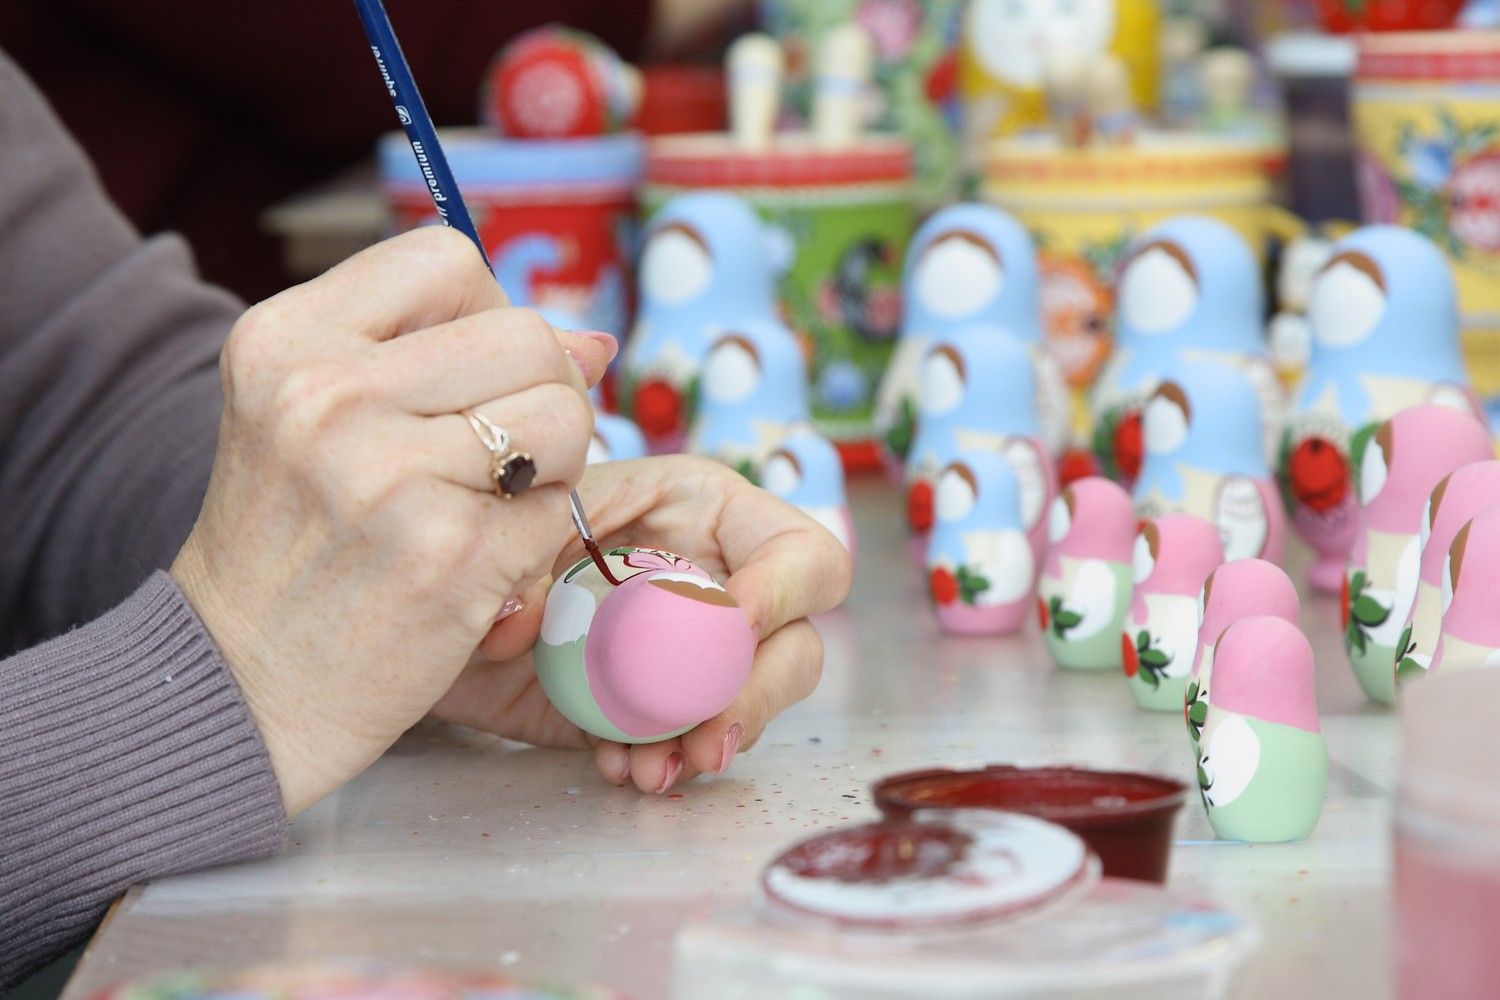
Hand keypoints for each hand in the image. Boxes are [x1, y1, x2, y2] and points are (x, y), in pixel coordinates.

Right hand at [171, 227, 616, 814]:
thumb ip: (442, 355)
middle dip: (545, 392)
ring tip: (491, 504)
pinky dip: (539, 540)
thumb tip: (596, 340)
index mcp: (288, 340)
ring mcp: (392, 477)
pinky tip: (481, 563)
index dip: (490, 312)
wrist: (240, 686)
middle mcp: (330, 396)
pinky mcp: (450, 555)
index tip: (476, 374)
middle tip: (503, 452)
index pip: (448, 258)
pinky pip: (560, 510)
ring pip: (565, 418)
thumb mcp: (317, 417)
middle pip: (529, 336)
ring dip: (552, 467)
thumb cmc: (294, 544)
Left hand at [431, 455, 852, 792]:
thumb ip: (530, 550)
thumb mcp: (518, 515)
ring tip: (651, 771)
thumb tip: (524, 622)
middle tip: (709, 736)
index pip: (802, 554)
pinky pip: (686, 745)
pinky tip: (618, 768)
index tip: (732, 628)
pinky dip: (660, 764)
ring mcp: (694, 655)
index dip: (784, 591)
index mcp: (710, 515)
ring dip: (709, 744)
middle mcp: (719, 584)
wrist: (436, 600)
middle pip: (798, 645)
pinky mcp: (659, 710)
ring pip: (751, 706)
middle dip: (760, 696)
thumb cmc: (490, 530)